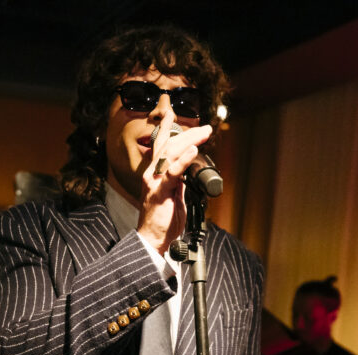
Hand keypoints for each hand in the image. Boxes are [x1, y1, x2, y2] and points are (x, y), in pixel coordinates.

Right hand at [137, 109, 212, 254]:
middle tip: (205, 127)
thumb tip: (187, 173)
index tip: (171, 113)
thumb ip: (179, 182)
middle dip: (187, 133)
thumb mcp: (174, 196)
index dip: (166, 128)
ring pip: (170, 154)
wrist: (153, 240)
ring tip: (204, 133)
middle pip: (168, 146)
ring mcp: (154, 183)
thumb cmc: (163, 221)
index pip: (160, 146)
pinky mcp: (160, 193)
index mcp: (154, 174)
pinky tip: (194, 151)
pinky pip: (172, 173)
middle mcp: (152, 175)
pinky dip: (183, 160)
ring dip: (189, 141)